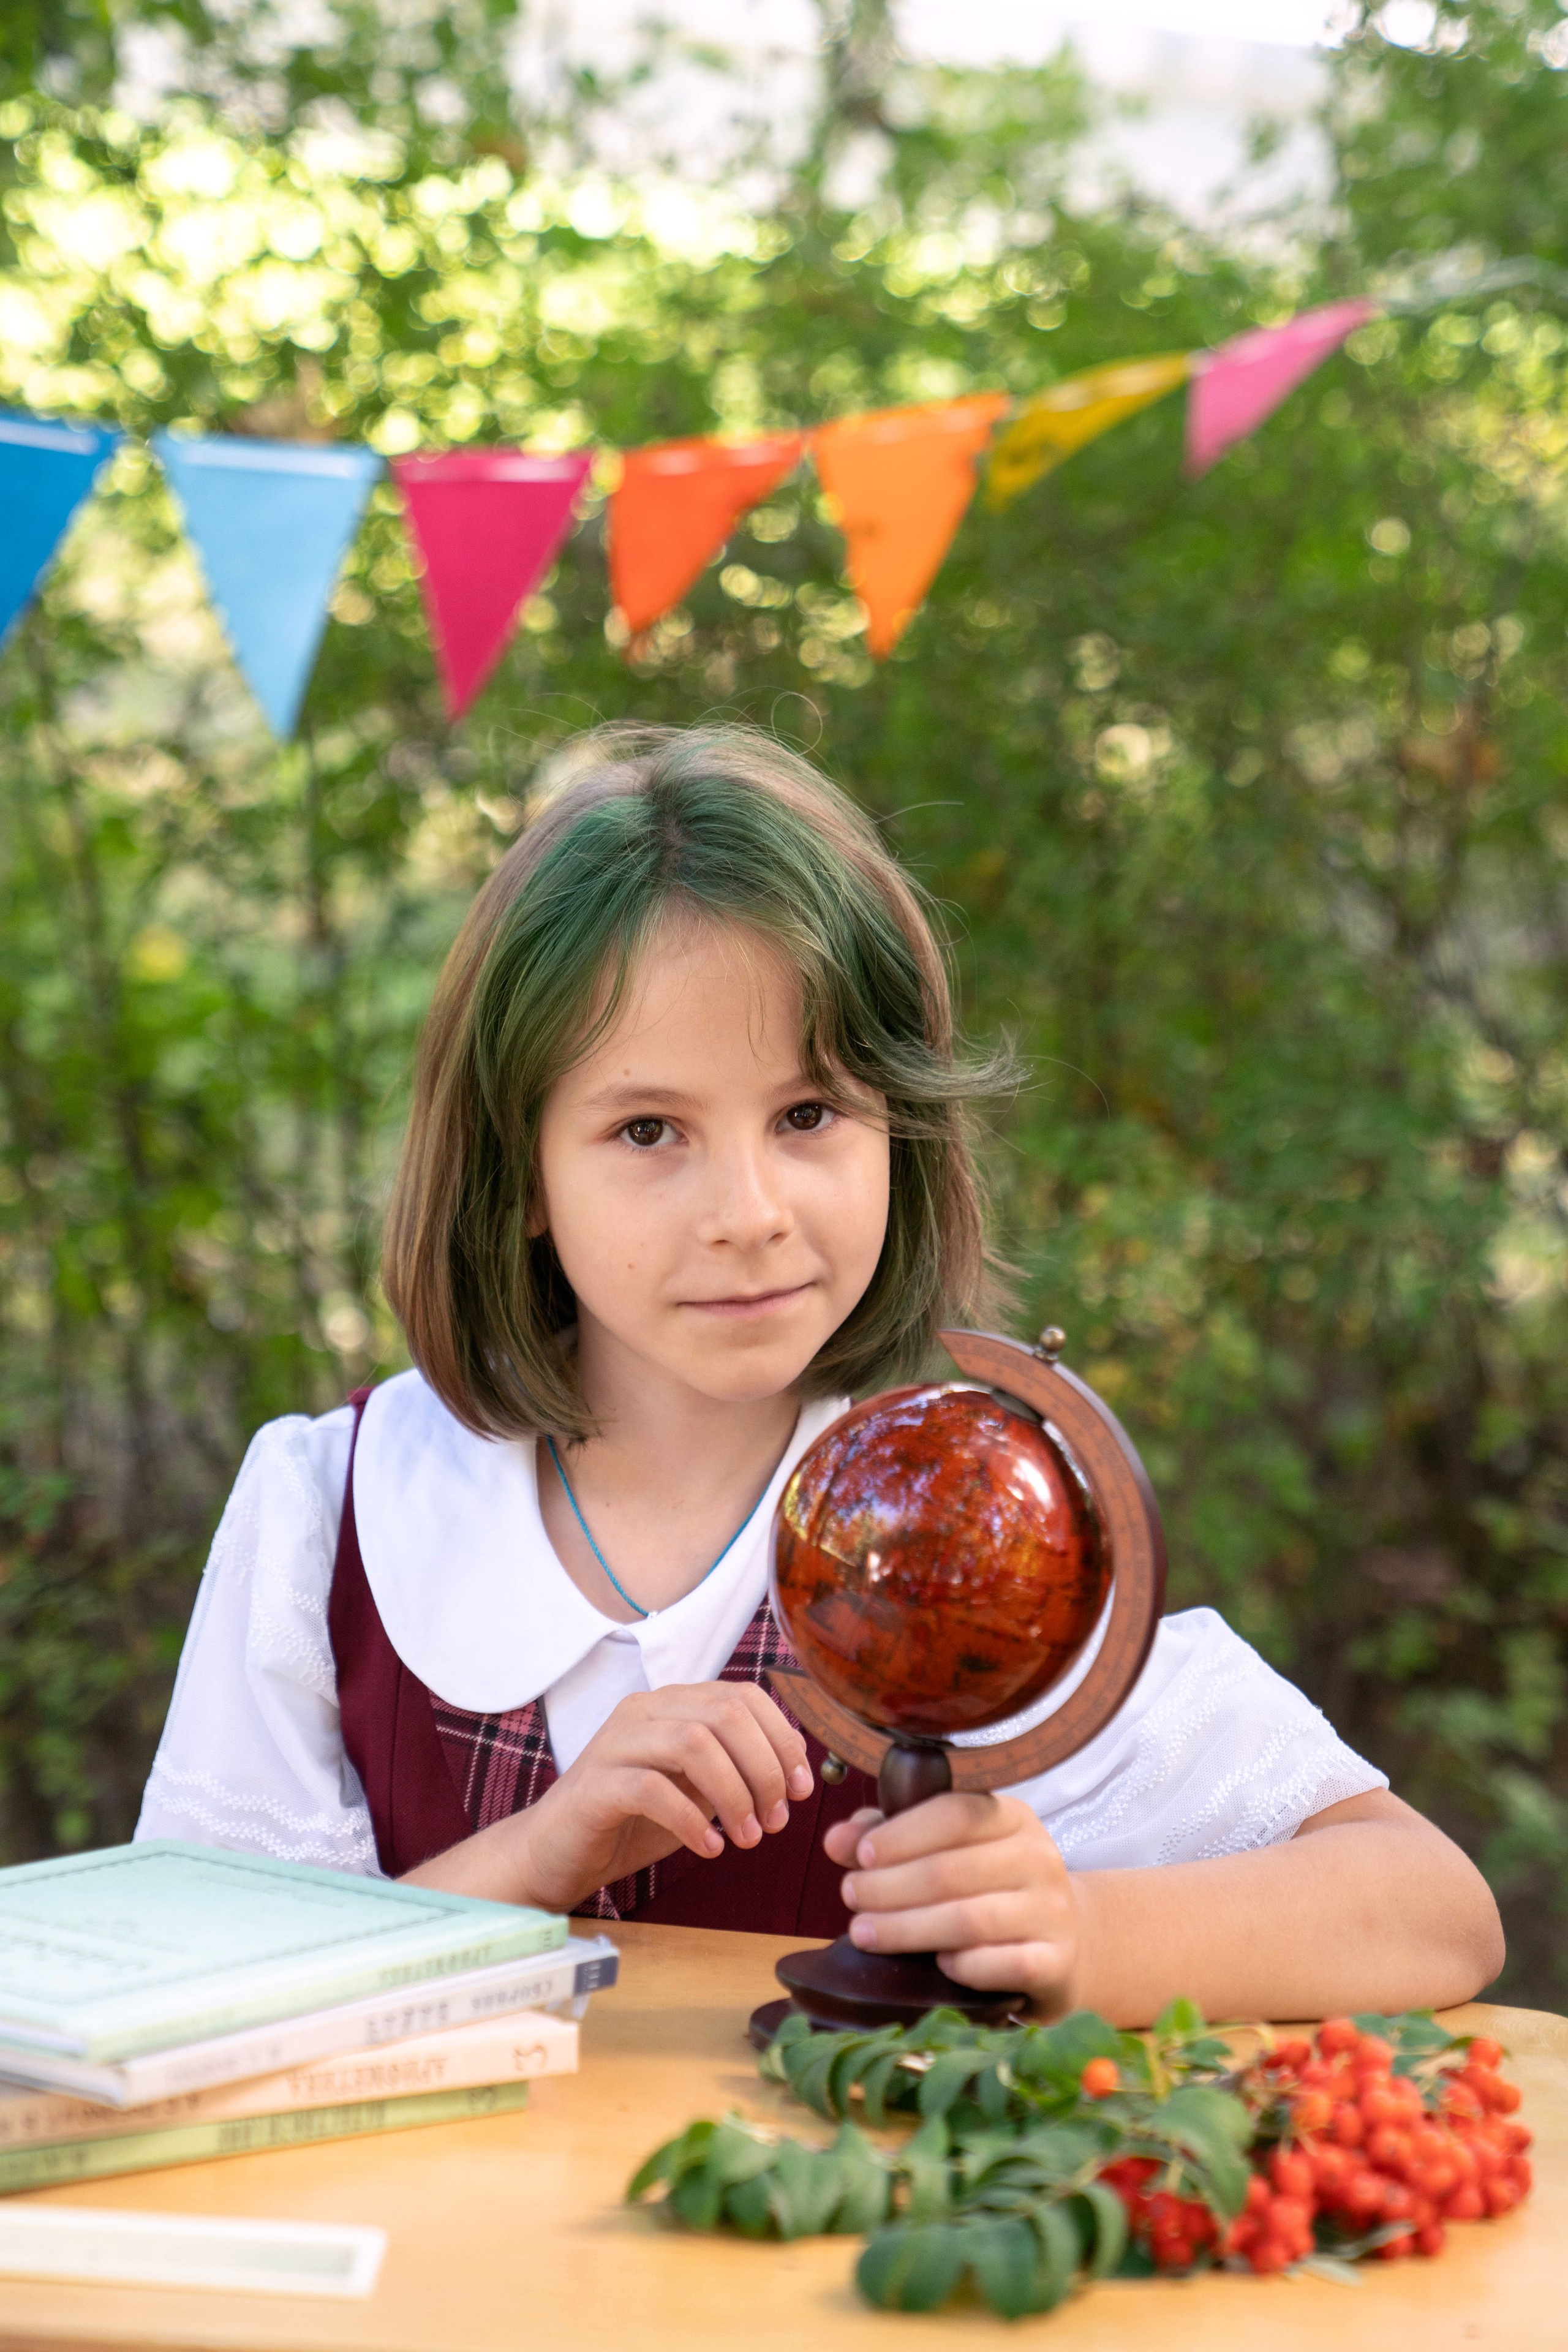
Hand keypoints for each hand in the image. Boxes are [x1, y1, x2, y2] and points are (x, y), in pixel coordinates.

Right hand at [504, 1680, 813, 1913]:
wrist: (557, 1852)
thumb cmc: (632, 1821)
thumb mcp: (697, 1789)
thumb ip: (736, 1770)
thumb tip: (796, 1769)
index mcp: (673, 1704)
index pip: (743, 1696)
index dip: (782, 1739)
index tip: (800, 1789)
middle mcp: (644, 1711)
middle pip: (725, 1714)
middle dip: (764, 1769)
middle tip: (776, 1819)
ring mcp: (616, 1743)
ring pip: (694, 1743)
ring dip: (735, 1794)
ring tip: (748, 1837)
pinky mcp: (595, 1785)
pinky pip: (653, 1789)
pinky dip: (692, 1820)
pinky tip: (710, 1847)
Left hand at [822, 1792, 1080, 2010]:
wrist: (1065, 1942)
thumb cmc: (988, 1888)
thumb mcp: (948, 1850)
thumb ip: (892, 1838)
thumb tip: (837, 1841)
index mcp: (1012, 1817)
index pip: (955, 1813)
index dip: (902, 1834)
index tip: (859, 1856)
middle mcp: (1039, 1857)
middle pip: (952, 1870)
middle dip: (889, 1886)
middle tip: (851, 1896)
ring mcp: (1052, 1911)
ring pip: (970, 1919)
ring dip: (907, 1928)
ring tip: (865, 1932)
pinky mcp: (1057, 1961)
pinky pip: (1004, 1964)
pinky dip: (964, 1966)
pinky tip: (936, 1966)